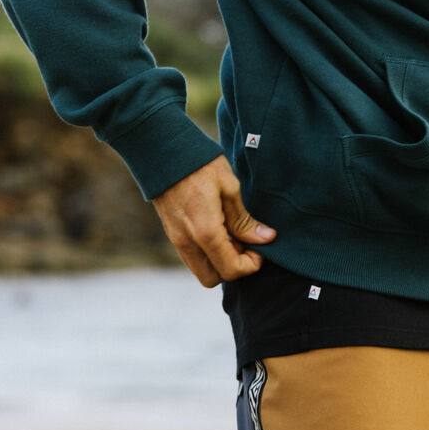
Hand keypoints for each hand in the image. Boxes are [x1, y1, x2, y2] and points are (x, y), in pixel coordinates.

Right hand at [151, 155, 275, 287]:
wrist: (162, 150)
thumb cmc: (200, 164)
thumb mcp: (230, 187)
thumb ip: (245, 220)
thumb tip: (266, 239)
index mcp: (205, 232)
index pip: (231, 270)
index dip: (251, 265)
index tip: (260, 247)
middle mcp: (187, 242)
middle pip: (213, 279)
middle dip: (233, 268)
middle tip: (245, 243)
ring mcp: (176, 239)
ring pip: (200, 270)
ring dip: (219, 261)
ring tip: (232, 233)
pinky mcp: (172, 233)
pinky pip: (192, 256)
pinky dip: (208, 253)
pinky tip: (218, 229)